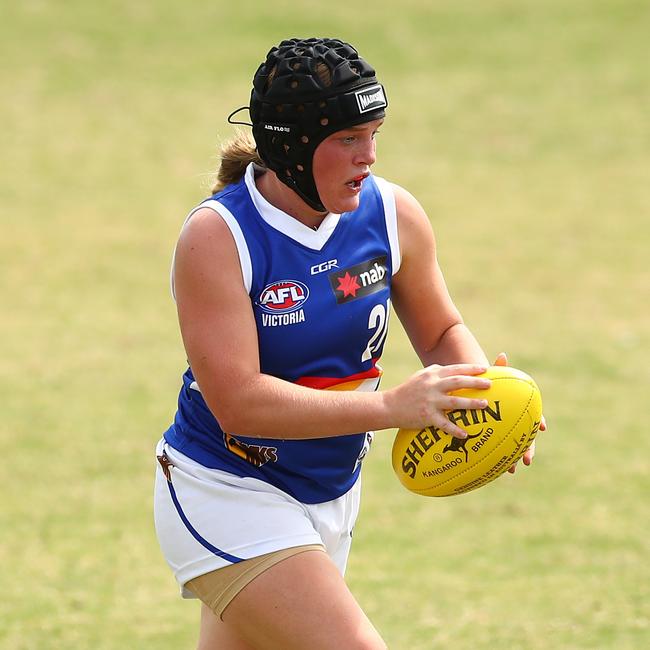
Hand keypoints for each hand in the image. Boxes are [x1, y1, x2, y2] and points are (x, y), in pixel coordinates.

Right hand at [386, 363, 491, 438]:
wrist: (389, 406)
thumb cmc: (408, 390)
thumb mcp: (420, 376)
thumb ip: (436, 372)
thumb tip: (454, 370)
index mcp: (431, 375)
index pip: (454, 369)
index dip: (470, 369)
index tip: (485, 369)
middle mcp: (431, 386)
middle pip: (457, 382)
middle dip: (475, 383)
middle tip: (489, 385)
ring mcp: (429, 402)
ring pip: (454, 402)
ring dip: (470, 403)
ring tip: (484, 404)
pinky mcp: (426, 416)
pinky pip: (443, 424)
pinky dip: (454, 429)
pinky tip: (465, 434)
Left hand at [495, 352, 546, 473]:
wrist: (477, 397)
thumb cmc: (486, 387)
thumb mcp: (491, 378)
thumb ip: (497, 369)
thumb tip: (502, 355)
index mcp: (519, 410)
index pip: (533, 417)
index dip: (537, 422)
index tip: (541, 428)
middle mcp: (517, 424)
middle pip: (525, 438)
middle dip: (527, 449)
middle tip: (527, 460)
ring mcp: (507, 433)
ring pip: (513, 449)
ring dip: (513, 460)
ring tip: (511, 470)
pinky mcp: (495, 439)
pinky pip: (498, 453)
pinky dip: (497, 461)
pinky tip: (495, 470)